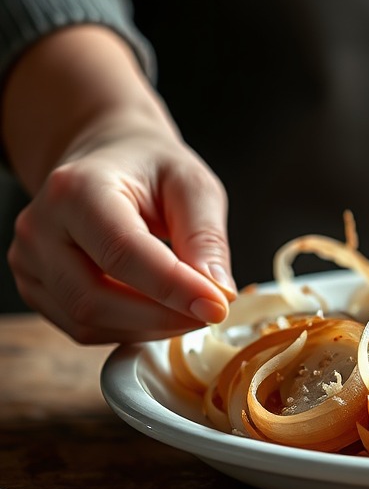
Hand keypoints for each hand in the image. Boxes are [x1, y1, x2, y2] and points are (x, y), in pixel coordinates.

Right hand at [2, 26, 236, 343]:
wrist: (108, 159)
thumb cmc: (151, 168)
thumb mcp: (192, 185)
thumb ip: (206, 237)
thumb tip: (218, 292)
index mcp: (76, 189)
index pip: (123, 252)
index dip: (173, 287)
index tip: (218, 306)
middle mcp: (40, 226)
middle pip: (94, 298)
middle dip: (162, 316)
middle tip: (212, 312)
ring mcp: (29, 261)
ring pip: (86, 322)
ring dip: (148, 327)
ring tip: (190, 308)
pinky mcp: (35, 286)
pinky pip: (81, 327)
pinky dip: (128, 329)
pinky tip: (160, 310)